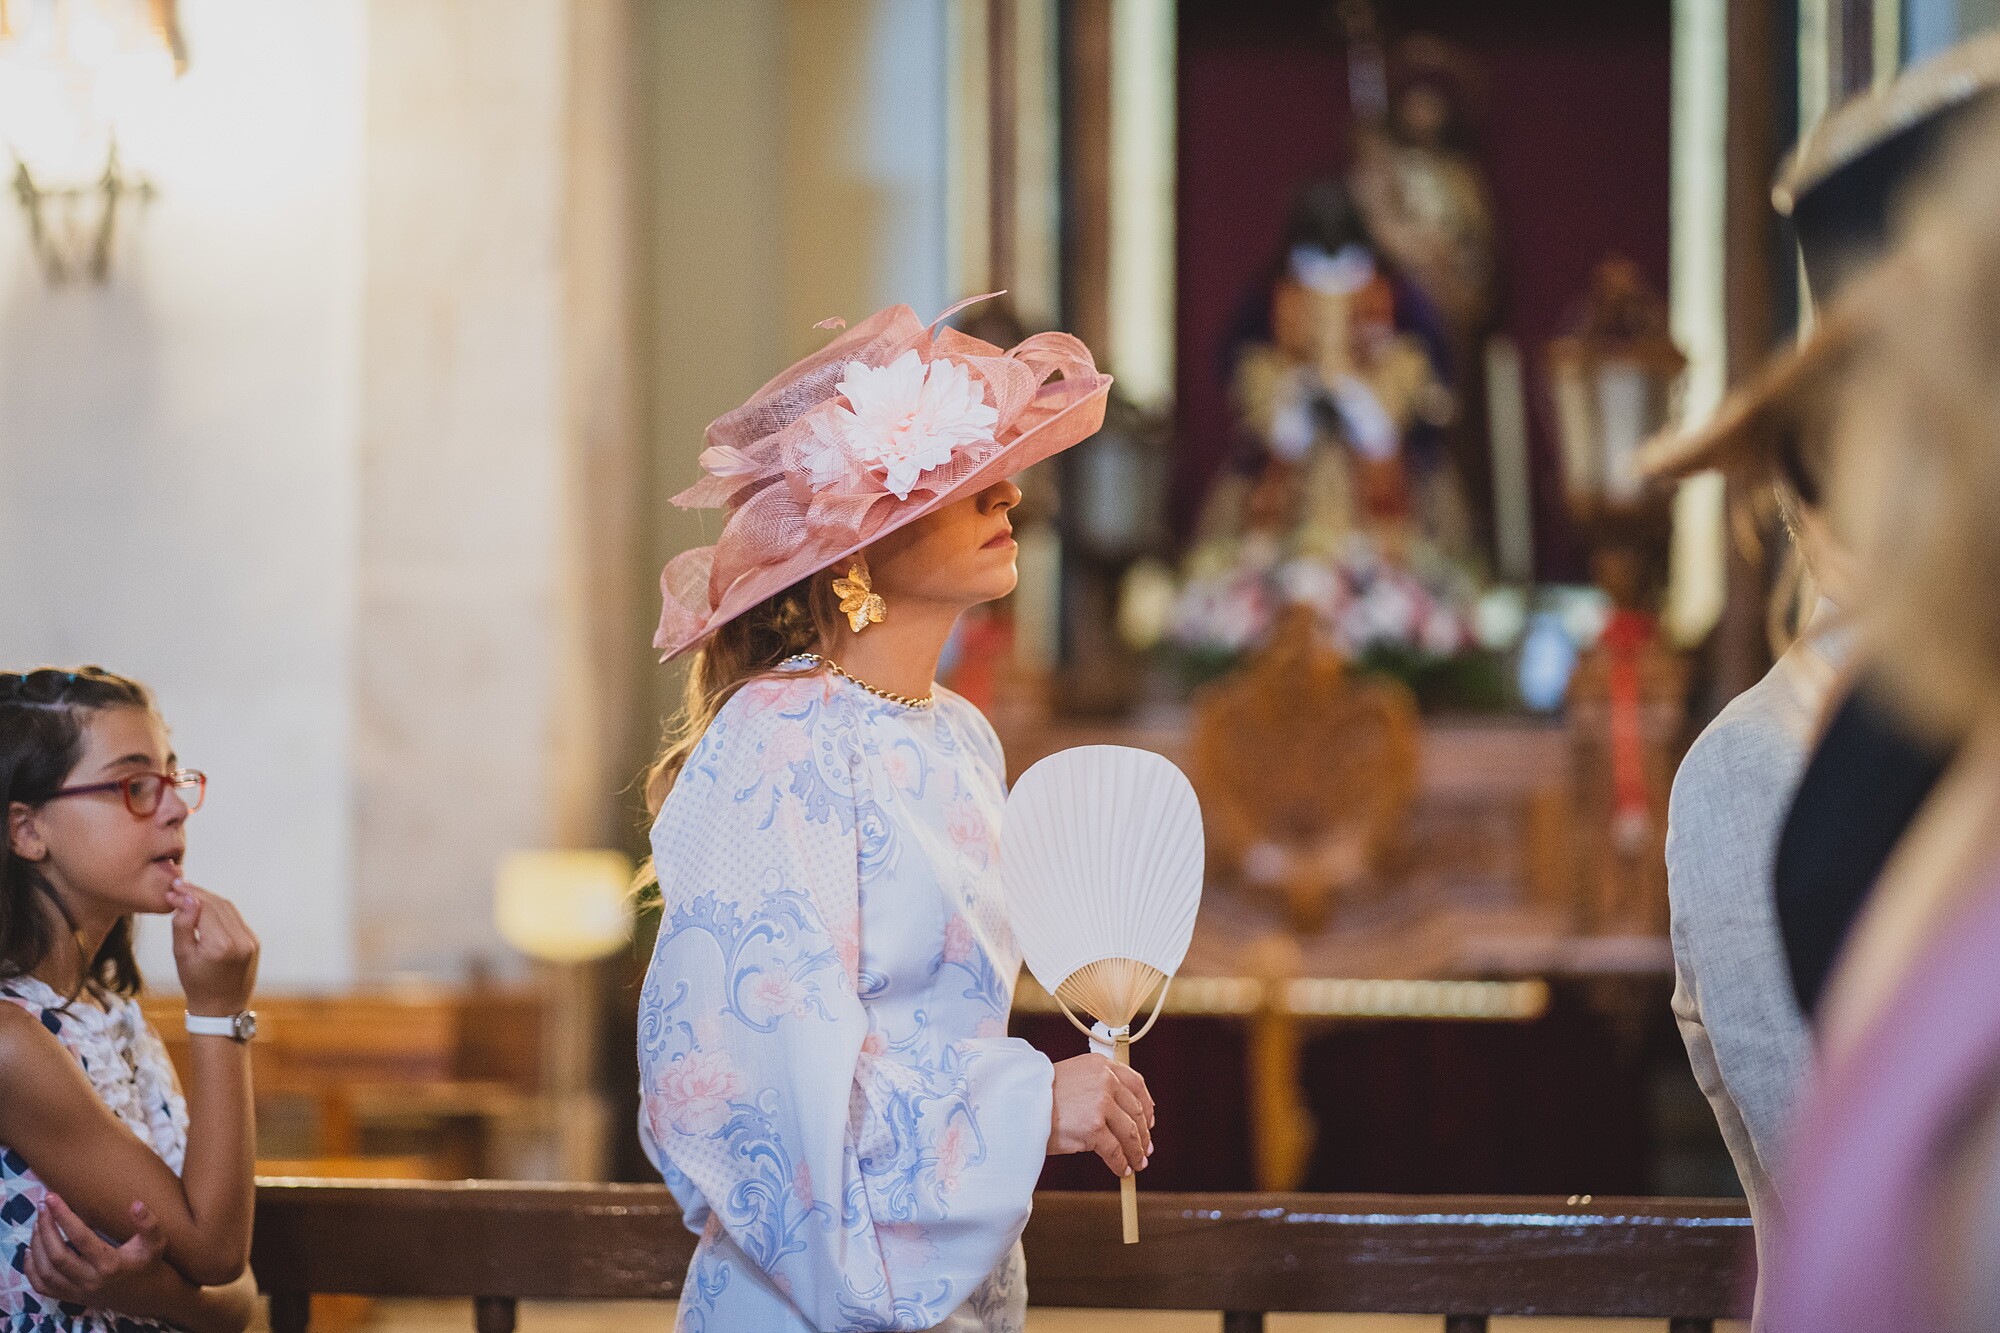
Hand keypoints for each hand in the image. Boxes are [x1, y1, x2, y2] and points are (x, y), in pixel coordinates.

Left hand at [24, 1194, 181, 1319]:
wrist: (143, 1294)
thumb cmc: (147, 1262)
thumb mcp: (156, 1243)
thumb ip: (149, 1224)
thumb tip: (136, 1204)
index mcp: (110, 1265)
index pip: (80, 1238)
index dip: (64, 1216)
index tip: (53, 1197)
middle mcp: (90, 1280)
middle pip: (57, 1255)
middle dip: (46, 1228)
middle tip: (42, 1205)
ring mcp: (77, 1291)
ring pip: (45, 1271)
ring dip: (37, 1244)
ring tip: (38, 1221)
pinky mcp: (69, 1296)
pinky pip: (42, 1286)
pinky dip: (31, 1268)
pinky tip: (32, 1248)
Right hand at [166, 882, 258, 1017]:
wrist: (221, 1007)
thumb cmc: (196, 983)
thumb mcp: (181, 956)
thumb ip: (183, 925)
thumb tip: (186, 899)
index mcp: (221, 945)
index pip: (205, 908)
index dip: (188, 895)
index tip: (172, 889)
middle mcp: (240, 940)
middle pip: (218, 905)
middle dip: (198, 893)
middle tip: (178, 887)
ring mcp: (250, 941)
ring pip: (228, 909)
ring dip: (209, 899)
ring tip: (188, 894)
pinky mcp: (254, 942)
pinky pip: (235, 919)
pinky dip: (220, 910)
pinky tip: (205, 907)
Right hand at [1045, 1053, 1154, 1177]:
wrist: (1018, 1104)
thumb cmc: (1039, 1094)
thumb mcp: (1073, 1077)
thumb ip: (1097, 1086)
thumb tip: (1120, 1113)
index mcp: (1101, 1066)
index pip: (1136, 1084)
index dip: (1147, 1105)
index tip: (1150, 1120)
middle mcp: (1105, 1081)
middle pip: (1136, 1111)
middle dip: (1143, 1134)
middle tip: (1145, 1149)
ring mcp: (1101, 1105)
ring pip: (1129, 1133)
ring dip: (1136, 1152)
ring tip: (1137, 1163)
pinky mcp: (1094, 1129)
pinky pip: (1115, 1151)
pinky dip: (1121, 1163)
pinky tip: (1122, 1170)